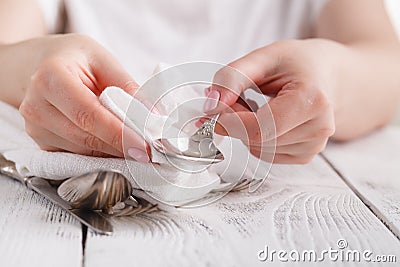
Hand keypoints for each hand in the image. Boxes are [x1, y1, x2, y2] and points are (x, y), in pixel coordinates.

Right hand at [18, 34, 149, 161]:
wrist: (40, 65)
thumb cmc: (74, 59)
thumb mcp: (103, 60)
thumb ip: (127, 86)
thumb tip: (152, 115)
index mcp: (51, 78)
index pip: (89, 115)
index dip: (119, 134)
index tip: (145, 146)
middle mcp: (37, 106)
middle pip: (86, 137)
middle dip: (122, 146)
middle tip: (150, 150)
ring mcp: (36, 127)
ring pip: (83, 150)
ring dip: (113, 150)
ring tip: (136, 144)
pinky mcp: (42, 141)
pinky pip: (77, 153)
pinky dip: (100, 151)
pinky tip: (114, 143)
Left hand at [205, 39, 335, 163]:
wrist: (329, 76)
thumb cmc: (299, 64)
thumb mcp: (264, 57)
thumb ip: (232, 78)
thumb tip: (211, 106)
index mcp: (311, 100)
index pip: (258, 128)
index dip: (229, 120)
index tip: (216, 106)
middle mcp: (318, 128)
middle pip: (256, 140)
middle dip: (236, 122)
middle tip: (239, 98)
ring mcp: (314, 146)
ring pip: (257, 149)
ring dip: (246, 130)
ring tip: (258, 105)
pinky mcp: (305, 155)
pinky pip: (265, 154)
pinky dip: (256, 138)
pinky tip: (267, 120)